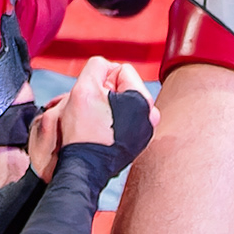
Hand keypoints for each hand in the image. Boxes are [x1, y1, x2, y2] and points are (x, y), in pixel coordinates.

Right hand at [26, 58, 153, 180]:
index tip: (93, 98)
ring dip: (108, 107)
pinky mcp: (138, 144)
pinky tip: (100, 132)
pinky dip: (112, 122)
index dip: (101, 79)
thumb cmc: (83, 131)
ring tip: (94, 122)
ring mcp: (146, 133)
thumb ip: (97, 65)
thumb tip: (106, 67)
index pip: (121, 70)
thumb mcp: (83, 86)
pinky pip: (124, 121)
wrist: (83, 168)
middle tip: (92, 110)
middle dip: (106, 93)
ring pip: (123, 104)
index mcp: (142, 101)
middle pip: (124, 88)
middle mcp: (150, 117)